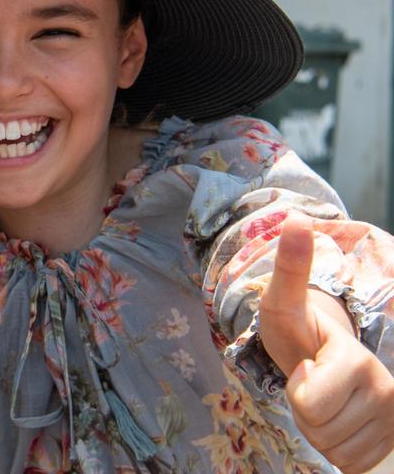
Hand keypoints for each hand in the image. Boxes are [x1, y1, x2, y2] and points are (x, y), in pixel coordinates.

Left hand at [258, 212, 393, 471]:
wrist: (323, 357)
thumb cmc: (300, 331)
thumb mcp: (284, 301)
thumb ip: (291, 267)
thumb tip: (296, 219)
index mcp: (358, 362)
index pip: (310, 401)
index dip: (298, 388)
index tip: (305, 366)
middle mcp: (384, 393)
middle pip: (318, 427)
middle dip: (305, 410)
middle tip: (311, 383)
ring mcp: (390, 421)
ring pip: (332, 447)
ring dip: (319, 428)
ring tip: (324, 399)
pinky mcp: (389, 444)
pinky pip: (346, 461)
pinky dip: (336, 447)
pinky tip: (339, 421)